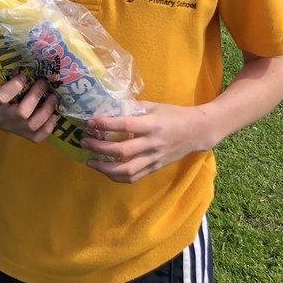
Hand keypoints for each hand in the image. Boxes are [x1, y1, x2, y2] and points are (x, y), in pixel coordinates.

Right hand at [0, 75, 59, 142]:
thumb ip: (0, 73)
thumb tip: (23, 57)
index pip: (1, 97)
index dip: (14, 86)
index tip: (23, 75)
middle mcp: (2, 117)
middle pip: (22, 112)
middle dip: (36, 95)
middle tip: (44, 81)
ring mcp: (12, 127)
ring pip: (32, 125)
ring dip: (46, 110)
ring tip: (54, 97)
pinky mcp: (20, 133)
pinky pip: (36, 137)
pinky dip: (48, 128)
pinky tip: (54, 116)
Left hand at [81, 101, 208, 182]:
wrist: (198, 131)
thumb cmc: (174, 115)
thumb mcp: (155, 106)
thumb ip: (133, 108)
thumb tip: (110, 107)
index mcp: (152, 124)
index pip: (125, 126)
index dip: (105, 124)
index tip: (90, 122)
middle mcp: (152, 143)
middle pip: (122, 151)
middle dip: (99, 147)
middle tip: (84, 142)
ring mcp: (154, 158)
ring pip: (127, 170)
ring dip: (105, 168)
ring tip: (90, 161)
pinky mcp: (155, 168)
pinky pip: (134, 177)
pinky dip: (117, 177)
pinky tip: (105, 171)